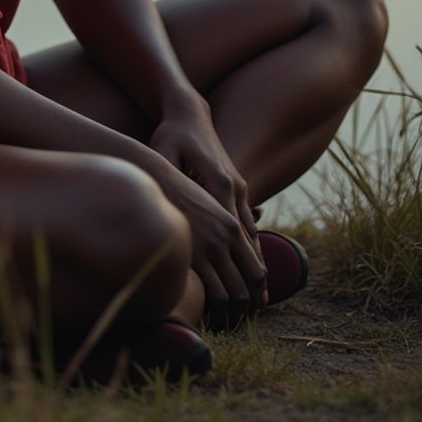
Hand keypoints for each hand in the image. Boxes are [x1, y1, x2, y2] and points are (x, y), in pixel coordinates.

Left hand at [149, 98, 264, 305]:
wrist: (190, 112)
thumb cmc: (172, 133)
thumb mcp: (164, 150)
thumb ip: (166, 177)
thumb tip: (159, 205)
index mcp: (218, 181)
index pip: (230, 232)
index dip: (235, 263)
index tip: (236, 291)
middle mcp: (233, 187)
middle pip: (248, 239)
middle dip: (253, 273)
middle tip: (257, 309)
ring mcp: (238, 186)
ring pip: (252, 233)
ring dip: (258, 264)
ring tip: (262, 298)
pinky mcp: (235, 186)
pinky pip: (248, 222)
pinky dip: (254, 247)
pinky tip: (257, 270)